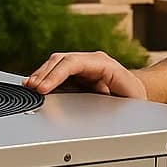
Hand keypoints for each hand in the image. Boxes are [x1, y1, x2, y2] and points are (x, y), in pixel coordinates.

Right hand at [24, 52, 146, 98]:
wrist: (136, 94)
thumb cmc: (134, 98)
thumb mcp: (127, 101)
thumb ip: (112, 102)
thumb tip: (95, 106)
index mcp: (104, 64)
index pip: (75, 63)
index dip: (56, 74)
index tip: (43, 87)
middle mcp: (91, 61)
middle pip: (62, 60)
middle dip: (44, 74)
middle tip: (32, 88)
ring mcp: (82, 65)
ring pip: (56, 64)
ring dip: (41, 75)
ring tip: (29, 86)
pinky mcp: (75, 73)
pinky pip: (56, 71)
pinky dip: (44, 78)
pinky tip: (34, 85)